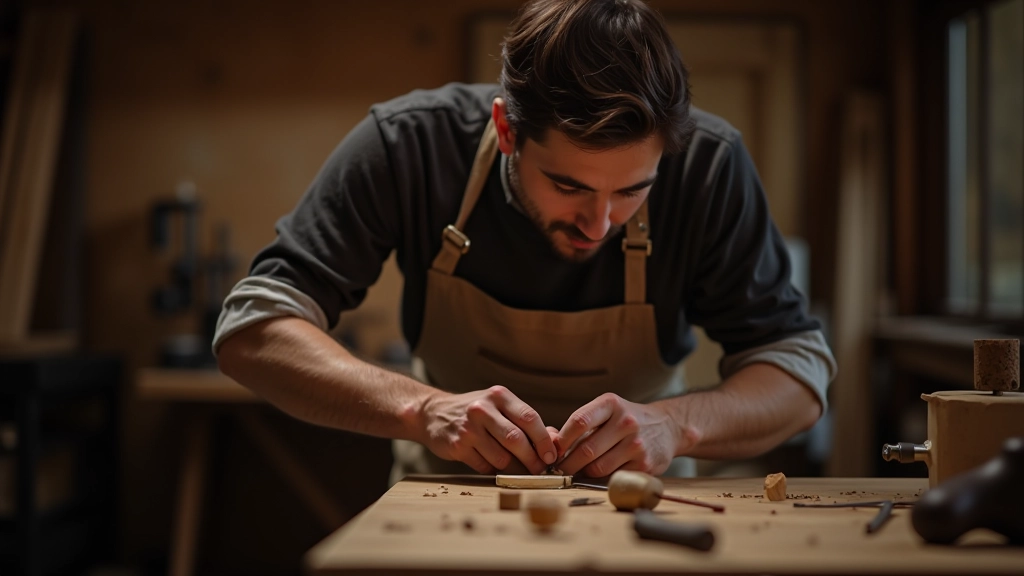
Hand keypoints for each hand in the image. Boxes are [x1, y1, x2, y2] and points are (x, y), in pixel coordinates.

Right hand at [418, 385, 557, 473]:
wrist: (432, 413)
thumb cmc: (475, 412)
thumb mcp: (499, 407)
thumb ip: (525, 421)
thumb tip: (555, 440)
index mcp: (498, 396)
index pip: (529, 418)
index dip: (544, 440)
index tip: (551, 456)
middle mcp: (482, 409)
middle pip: (516, 440)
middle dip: (532, 459)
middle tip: (540, 470)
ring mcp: (468, 429)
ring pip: (501, 458)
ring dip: (515, 469)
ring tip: (520, 471)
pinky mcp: (457, 446)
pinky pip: (485, 466)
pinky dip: (494, 471)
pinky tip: (494, 465)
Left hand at [555, 393, 679, 476]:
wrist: (667, 427)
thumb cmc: (626, 420)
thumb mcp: (607, 411)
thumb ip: (581, 424)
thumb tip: (550, 443)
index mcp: (611, 404)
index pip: (579, 421)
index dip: (561, 440)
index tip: (553, 450)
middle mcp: (626, 422)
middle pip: (586, 449)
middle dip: (567, 463)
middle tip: (559, 469)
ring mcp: (637, 444)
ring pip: (597, 467)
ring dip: (584, 472)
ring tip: (580, 470)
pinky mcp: (644, 465)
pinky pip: (613, 477)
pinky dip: (602, 479)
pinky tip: (601, 473)